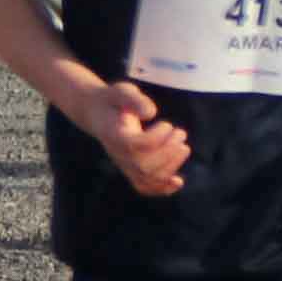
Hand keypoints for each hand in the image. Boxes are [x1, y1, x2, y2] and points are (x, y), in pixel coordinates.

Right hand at [83, 79, 190, 197]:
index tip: (167, 123)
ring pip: (148, 178)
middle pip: (144, 166)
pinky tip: (178, 181)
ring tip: (184, 147)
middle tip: (180, 133)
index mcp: (114, 135)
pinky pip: (145, 187)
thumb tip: (151, 112)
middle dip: (169, 152)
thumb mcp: (122, 92)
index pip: (137, 145)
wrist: (98, 113)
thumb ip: (135, 100)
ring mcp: (124, 164)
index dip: (157, 138)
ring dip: (171, 165)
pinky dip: (163, 188)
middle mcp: (118, 154)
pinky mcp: (130, 170)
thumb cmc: (113, 101)